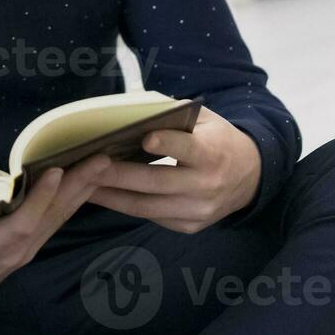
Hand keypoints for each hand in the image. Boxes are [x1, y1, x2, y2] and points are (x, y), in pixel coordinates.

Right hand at [0, 155, 110, 321]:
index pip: (21, 225)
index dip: (40, 201)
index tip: (56, 173)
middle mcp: (14, 250)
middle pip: (51, 217)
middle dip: (77, 188)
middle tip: (102, 160)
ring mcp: (24, 249)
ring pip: (58, 218)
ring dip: (82, 191)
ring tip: (104, 164)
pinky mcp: (26, 246)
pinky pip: (54, 220)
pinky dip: (72, 200)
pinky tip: (87, 183)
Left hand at [88, 108, 260, 233]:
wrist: (250, 177)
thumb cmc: (217, 140)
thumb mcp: (205, 120)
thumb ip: (174, 113)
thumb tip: (132, 108)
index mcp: (212, 152)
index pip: (188, 149)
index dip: (167, 145)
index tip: (144, 138)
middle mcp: (207, 185)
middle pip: (156, 182)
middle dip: (119, 175)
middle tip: (88, 165)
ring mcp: (198, 210)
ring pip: (147, 207)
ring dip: (112, 196)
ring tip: (84, 184)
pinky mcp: (189, 226)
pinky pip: (152, 217)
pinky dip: (125, 206)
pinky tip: (103, 195)